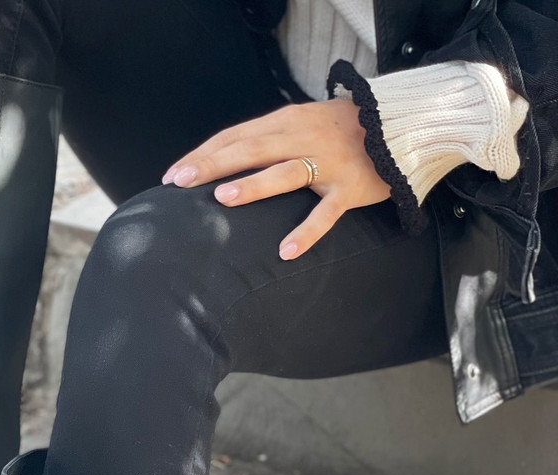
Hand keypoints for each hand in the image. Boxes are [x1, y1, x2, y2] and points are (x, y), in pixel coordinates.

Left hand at [162, 99, 391, 259]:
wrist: (403, 124)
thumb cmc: (343, 131)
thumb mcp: (302, 125)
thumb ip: (268, 140)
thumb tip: (223, 163)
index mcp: (287, 122)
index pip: (236, 135)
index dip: (204, 153)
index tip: (174, 175)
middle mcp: (303, 138)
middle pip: (251, 148)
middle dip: (213, 164)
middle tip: (181, 182)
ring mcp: (328, 163)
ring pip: (285, 173)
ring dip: (253, 185)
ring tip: (222, 198)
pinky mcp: (350, 189)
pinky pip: (325, 213)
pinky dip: (306, 232)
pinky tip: (285, 251)